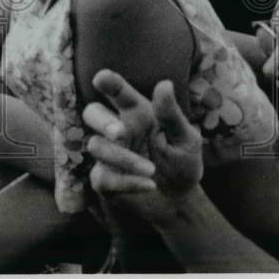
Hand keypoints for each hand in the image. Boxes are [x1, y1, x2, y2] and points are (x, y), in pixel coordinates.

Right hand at [83, 71, 202, 221]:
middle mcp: (118, 129)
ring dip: (124, 159)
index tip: (101, 78)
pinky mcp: (104, 178)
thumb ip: (172, 115)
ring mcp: (107, 154)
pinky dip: (127, 182)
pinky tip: (149, 185)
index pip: (117, 92)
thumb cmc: (182, 161)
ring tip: (152, 170)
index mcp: (136, 113)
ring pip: (97, 146)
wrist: (180, 199)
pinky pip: (102, 176)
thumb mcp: (186, 139)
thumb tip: (164, 84)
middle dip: (102, 121)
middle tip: (119, 133)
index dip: (108, 83)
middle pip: (92, 113)